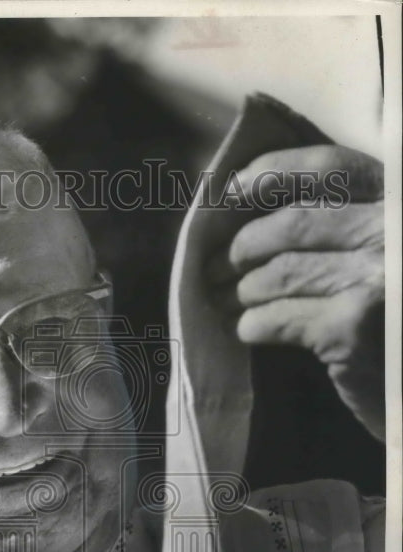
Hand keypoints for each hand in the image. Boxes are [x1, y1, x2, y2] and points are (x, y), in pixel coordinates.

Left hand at [208, 145, 384, 439]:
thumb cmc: (393, 321)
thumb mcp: (382, 257)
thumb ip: (340, 227)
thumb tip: (248, 207)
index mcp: (399, 204)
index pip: (331, 169)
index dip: (273, 173)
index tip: (232, 190)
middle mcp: (392, 233)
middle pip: (291, 224)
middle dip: (242, 247)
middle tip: (219, 267)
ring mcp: (374, 279)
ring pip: (276, 273)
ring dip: (241, 290)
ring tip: (228, 300)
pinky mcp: (349, 328)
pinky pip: (274, 317)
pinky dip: (251, 325)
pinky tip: (248, 330)